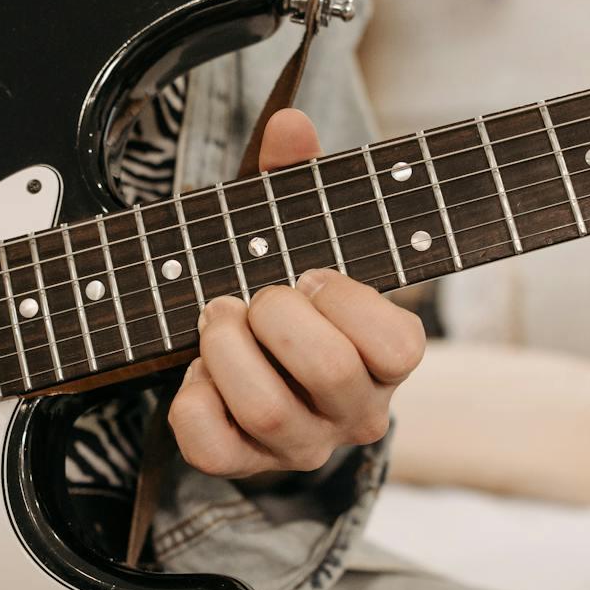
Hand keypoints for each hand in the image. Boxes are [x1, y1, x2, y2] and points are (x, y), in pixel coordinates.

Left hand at [169, 111, 425, 477]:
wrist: (254, 370)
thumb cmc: (290, 297)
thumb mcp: (299, 237)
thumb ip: (297, 180)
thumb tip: (290, 123)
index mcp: (388, 359)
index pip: (396, 346)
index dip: (345, 302)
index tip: (311, 275)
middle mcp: (355, 412)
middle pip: (328, 372)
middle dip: (275, 317)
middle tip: (250, 296)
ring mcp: (301, 446)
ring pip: (268, 412)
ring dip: (226, 351)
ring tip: (217, 318)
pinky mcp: (243, 465)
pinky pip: (214, 448)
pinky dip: (192, 401)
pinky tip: (197, 373)